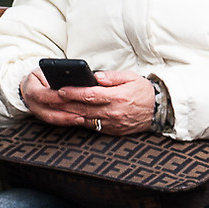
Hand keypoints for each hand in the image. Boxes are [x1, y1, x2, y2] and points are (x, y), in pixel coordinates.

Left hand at [19, 69, 156, 133]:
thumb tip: (96, 76)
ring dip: (69, 114)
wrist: (158, 111)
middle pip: (84, 109)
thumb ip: (112, 77)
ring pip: (85, 119)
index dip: (74, 93)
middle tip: (50, 99)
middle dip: (65, 104)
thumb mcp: (131, 77)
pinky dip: (80, 121)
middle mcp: (113, 112)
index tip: (61, 89)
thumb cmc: (143, 91)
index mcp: (117, 97)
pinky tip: (70, 116)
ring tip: (55, 108)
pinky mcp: (112, 131)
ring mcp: (112, 124)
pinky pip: (92, 127)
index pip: (91, 95)